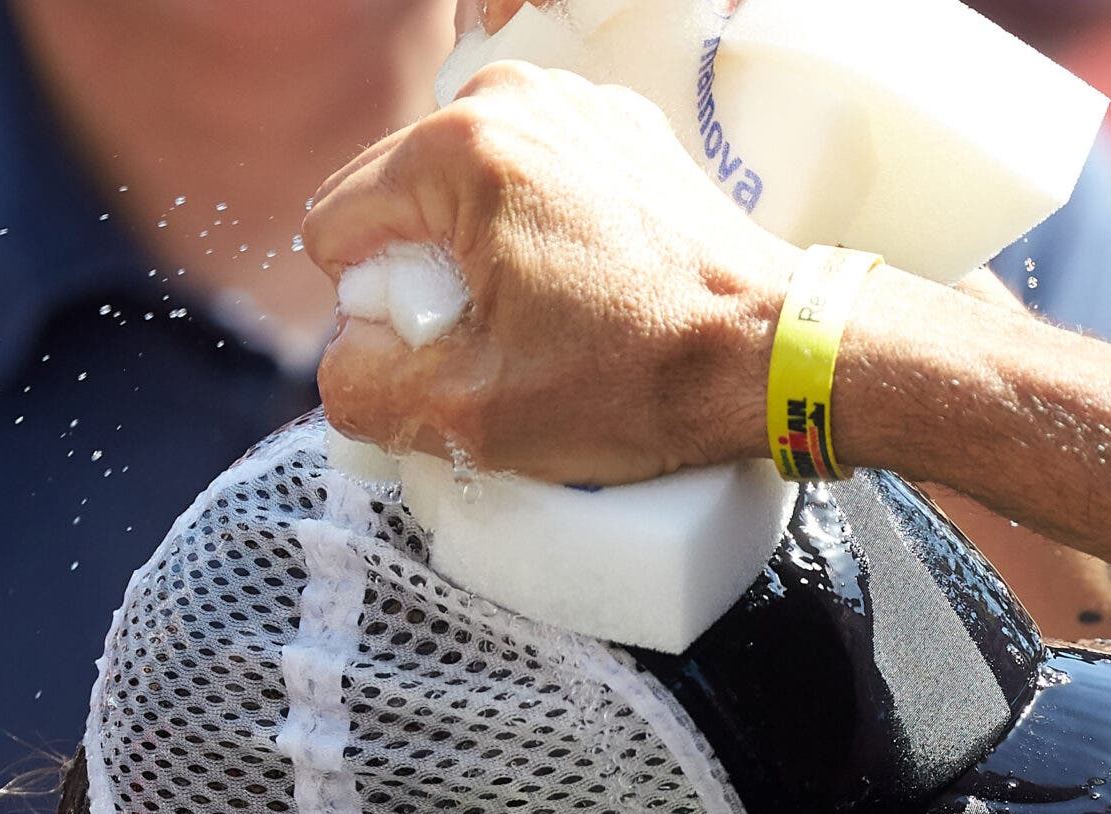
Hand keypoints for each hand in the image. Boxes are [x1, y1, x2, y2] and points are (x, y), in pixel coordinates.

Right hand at [302, 62, 793, 483]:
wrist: (775, 356)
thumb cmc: (643, 379)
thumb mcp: (471, 415)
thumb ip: (361, 388)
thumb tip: (343, 362)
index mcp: (461, 150)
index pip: (335, 228)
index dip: (375, 311)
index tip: (454, 350)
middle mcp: (514, 101)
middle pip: (397, 201)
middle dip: (426, 281)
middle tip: (504, 345)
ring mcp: (574, 107)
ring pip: (462, 196)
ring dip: (480, 263)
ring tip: (552, 321)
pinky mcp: (619, 132)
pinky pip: (530, 186)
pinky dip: (538, 240)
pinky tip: (589, 293)